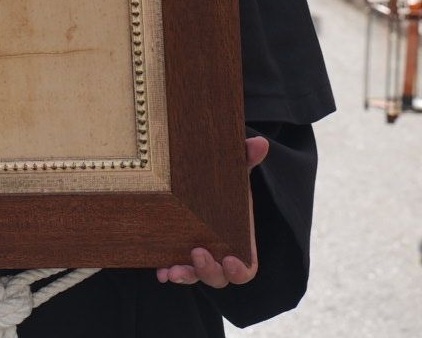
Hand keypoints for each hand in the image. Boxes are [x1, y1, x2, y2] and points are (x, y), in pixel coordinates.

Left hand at [157, 136, 266, 287]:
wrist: (199, 177)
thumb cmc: (223, 180)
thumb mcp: (234, 169)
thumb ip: (246, 159)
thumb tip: (260, 143)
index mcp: (239, 240)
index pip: (246, 268)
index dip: (239, 270)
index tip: (230, 259)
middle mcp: (219, 253)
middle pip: (219, 277)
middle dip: (209, 272)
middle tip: (197, 252)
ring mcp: (198, 255)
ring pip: (195, 277)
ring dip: (185, 276)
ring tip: (172, 270)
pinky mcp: (177, 252)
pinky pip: (173, 270)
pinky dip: (167, 273)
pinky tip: (160, 270)